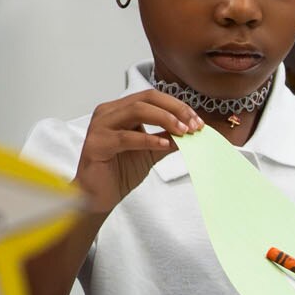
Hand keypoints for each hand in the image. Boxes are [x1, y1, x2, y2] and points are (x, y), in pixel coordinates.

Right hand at [71, 89, 202, 215]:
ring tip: (183, 132)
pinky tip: (164, 145)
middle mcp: (108, 112)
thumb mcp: (150, 151)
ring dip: (165, 119)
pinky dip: (148, 139)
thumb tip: (191, 131)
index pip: (152, 97)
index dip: (177, 106)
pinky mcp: (96, 144)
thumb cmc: (119, 172)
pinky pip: (126, 137)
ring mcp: (100, 126)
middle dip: (174, 110)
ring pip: (137, 111)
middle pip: (146, 98)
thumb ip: (167, 138)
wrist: (98, 197)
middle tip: (194, 125)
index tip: (197, 121)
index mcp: (119, 109)